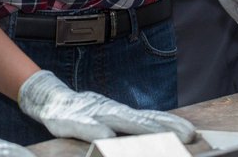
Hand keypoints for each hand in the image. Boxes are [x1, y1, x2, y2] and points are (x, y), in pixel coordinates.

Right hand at [18, 70, 195, 142]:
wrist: (47, 99)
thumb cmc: (80, 114)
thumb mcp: (105, 120)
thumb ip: (125, 127)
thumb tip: (152, 135)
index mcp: (117, 112)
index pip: (148, 118)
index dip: (169, 124)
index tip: (190, 132)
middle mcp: (108, 110)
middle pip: (139, 119)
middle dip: (163, 127)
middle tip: (185, 135)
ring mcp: (90, 114)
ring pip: (117, 121)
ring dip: (138, 128)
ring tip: (158, 136)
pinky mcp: (69, 121)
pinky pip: (84, 127)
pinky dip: (96, 131)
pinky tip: (107, 138)